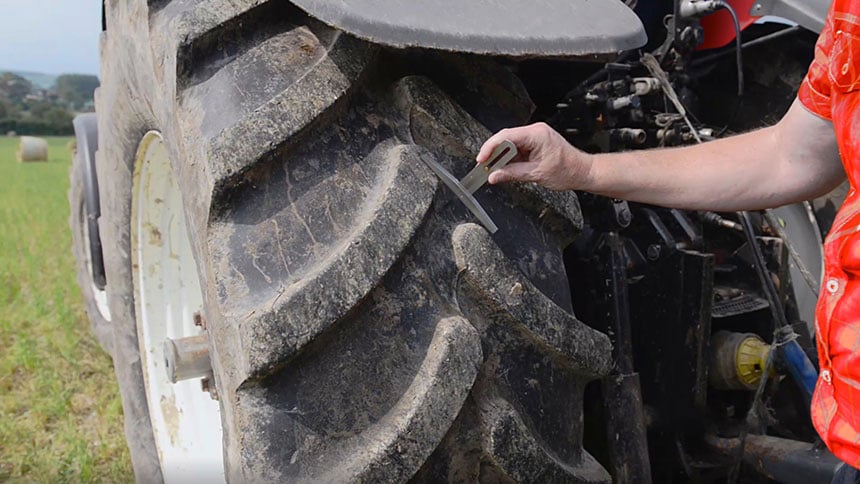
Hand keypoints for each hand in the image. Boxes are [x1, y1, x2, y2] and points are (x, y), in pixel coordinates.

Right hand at [476, 122, 592, 190]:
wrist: (582, 171)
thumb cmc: (567, 171)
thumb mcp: (536, 174)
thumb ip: (512, 174)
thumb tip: (493, 176)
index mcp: (536, 134)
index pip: (506, 136)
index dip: (490, 147)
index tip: (481, 159)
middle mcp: (535, 131)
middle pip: (505, 138)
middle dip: (493, 153)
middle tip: (483, 167)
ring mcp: (534, 136)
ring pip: (509, 144)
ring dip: (501, 157)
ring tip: (492, 169)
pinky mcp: (534, 143)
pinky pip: (517, 148)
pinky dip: (509, 158)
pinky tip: (504, 168)